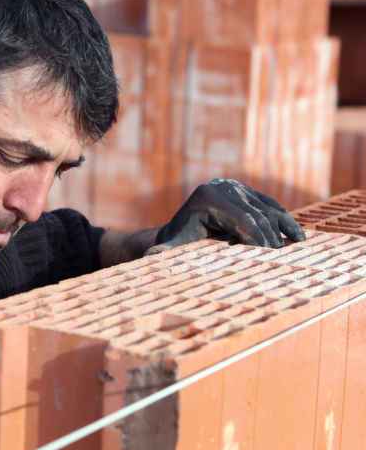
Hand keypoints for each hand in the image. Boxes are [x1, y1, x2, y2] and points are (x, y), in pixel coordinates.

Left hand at [150, 179, 304, 250]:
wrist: (178, 234)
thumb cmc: (175, 247)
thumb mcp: (168, 251)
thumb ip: (161, 254)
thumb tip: (152, 257)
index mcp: (208, 198)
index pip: (243, 221)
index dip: (259, 241)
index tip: (271, 262)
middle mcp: (223, 186)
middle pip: (257, 215)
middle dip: (272, 239)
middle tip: (285, 263)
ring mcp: (237, 186)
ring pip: (268, 209)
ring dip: (283, 230)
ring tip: (295, 253)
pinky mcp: (247, 191)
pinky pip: (271, 206)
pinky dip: (285, 221)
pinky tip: (298, 238)